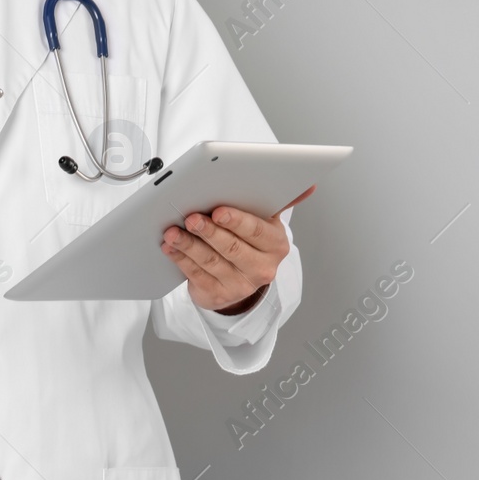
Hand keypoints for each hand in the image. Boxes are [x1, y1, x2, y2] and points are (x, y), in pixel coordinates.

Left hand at [161, 184, 314, 313]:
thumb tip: (308, 185)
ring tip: (172, 231)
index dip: (236, 221)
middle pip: (232, 248)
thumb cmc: (250, 240)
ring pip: (211, 261)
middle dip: (209, 232)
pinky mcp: (218, 295)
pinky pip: (196, 275)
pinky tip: (170, 247)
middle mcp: (261, 267)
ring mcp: (240, 285)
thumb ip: (279, 200)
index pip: (256, 231)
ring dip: (189, 244)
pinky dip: (180, 259)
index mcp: (275, 244)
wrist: (240, 278)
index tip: (218, 211)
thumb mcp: (265, 221)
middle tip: (191, 218)